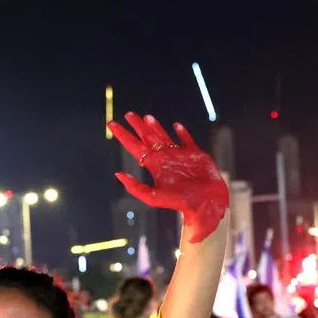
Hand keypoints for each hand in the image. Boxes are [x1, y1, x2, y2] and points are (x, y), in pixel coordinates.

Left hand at [108, 112, 227, 243]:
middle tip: (128, 114)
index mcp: (154, 166)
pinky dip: (182, 132)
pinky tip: (176, 125)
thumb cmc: (180, 202)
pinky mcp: (195, 154)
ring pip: (164, 136)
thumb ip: (135, 187)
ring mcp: (180, 155)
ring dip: (155, 126)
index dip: (123, 135)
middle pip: (147, 138)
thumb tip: (118, 175)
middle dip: (137, 126)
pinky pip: (187, 140)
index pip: (134, 147)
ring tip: (146, 117)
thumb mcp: (153, 197)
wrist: (205, 202)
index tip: (112, 125)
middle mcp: (165, 159)